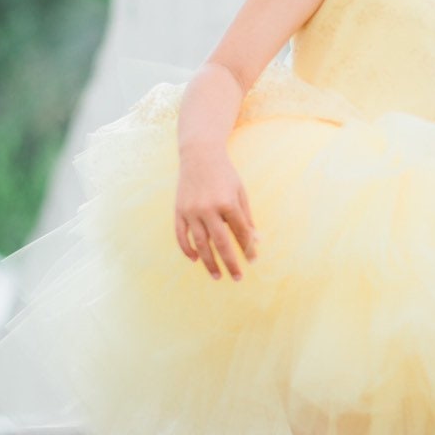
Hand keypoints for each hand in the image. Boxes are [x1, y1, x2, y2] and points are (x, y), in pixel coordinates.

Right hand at [174, 146, 258, 280]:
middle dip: (230, 263)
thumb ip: (246, 217)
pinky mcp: (178, 211)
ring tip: (217, 276)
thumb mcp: (240, 192)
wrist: (199, 156)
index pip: (240, 232)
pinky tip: (196, 259)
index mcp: (228, 203)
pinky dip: (187, 249)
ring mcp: (191, 211)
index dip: (247, 248)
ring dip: (209, 262)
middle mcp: (208, 209)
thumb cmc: (225, 175)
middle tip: (237, 278)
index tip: (252, 261)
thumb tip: (255, 241)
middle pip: (221, 243)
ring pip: (200, 244)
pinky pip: (181, 236)